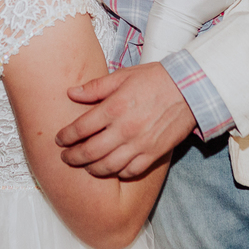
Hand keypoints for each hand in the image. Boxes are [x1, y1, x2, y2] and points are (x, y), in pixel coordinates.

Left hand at [56, 62, 197, 177]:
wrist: (189, 89)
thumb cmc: (155, 79)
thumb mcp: (123, 76)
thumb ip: (96, 87)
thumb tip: (71, 93)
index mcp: (114, 108)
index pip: (80, 128)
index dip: (66, 136)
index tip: (59, 140)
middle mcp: (124, 129)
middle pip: (90, 152)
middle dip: (73, 157)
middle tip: (66, 158)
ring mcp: (139, 144)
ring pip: (108, 166)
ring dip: (92, 169)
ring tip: (86, 166)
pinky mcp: (153, 153)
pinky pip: (130, 171)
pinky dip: (118, 173)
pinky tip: (112, 169)